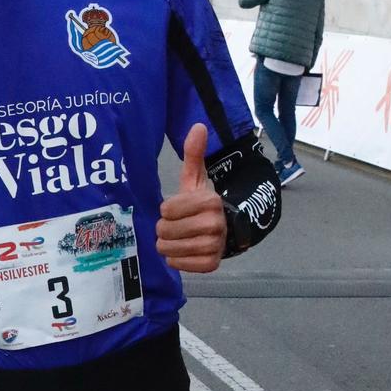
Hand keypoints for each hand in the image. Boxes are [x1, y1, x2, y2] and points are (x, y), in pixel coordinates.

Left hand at [157, 124, 226, 274]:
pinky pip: (179, 265)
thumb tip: (198, 126)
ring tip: (177, 239)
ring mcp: (214, 245)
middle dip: (165, 230)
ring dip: (167, 246)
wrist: (225, 231)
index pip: (167, 210)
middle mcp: (214, 224)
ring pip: (169, 249)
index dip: (167, 211)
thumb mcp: (196, 180)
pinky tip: (184, 252)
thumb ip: (194, 154)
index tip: (176, 210)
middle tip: (175, 227)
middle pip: (166, 231)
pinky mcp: (211, 264)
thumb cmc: (201, 205)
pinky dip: (176, 260)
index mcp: (209, 201)